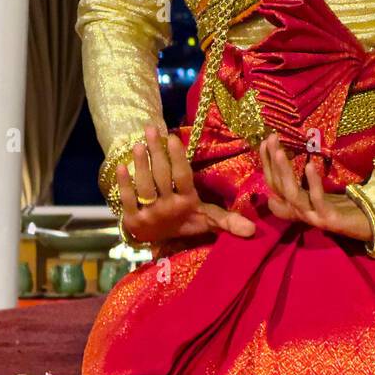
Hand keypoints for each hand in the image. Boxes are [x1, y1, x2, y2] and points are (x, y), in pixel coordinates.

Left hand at [117, 125, 255, 246]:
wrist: (163, 245)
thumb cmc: (188, 222)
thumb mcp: (209, 220)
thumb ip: (228, 220)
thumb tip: (254, 230)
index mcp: (187, 203)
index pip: (183, 177)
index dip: (177, 157)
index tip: (172, 137)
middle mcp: (168, 208)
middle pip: (162, 177)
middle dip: (157, 152)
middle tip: (152, 129)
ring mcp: (149, 214)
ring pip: (144, 186)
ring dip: (140, 164)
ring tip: (138, 143)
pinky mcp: (132, 220)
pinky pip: (127, 199)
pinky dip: (123, 183)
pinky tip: (120, 165)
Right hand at [257, 133, 374, 241]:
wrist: (370, 223)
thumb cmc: (345, 205)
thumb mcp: (321, 192)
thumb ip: (305, 183)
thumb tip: (293, 161)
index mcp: (297, 204)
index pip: (274, 183)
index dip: (267, 163)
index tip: (264, 141)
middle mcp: (300, 211)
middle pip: (278, 187)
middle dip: (272, 162)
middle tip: (270, 139)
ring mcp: (313, 216)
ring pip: (291, 194)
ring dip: (284, 172)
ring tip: (280, 151)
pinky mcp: (328, 220)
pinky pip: (317, 200)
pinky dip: (313, 182)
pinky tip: (310, 165)